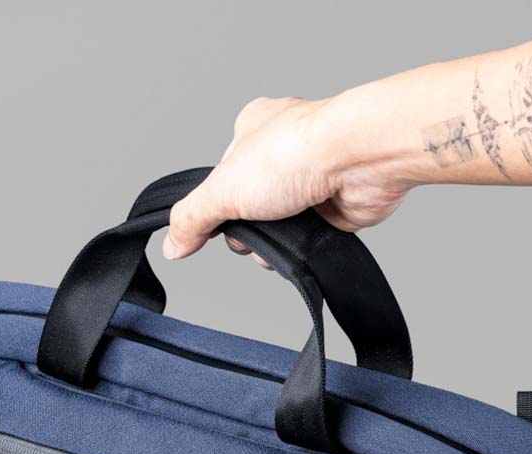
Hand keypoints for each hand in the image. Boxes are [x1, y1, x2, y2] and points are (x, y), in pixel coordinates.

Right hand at [164, 96, 412, 265]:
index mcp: (252, 130)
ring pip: (280, 228)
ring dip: (276, 242)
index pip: (221, 181)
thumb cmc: (297, 153)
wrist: (358, 161)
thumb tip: (173, 246)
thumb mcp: (223, 189)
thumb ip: (192, 219)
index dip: (218, 207)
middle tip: (257, 221)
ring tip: (287, 227)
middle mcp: (284, 151)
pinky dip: (305, 246)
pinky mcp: (336, 206)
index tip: (217, 222)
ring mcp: (312, 179)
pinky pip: (309, 239)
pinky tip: (308, 235)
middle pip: (250, 210)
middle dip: (250, 229)